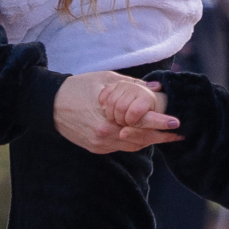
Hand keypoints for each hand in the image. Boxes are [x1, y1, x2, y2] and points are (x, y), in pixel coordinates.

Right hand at [54, 71, 178, 153]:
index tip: (177, 123)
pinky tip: (147, 136)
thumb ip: (132, 85)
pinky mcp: (96, 148)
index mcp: (105, 119)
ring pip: (132, 146)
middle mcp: (103, 136)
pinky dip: (135, 141)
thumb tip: (156, 87)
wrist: (49, 105)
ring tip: (168, 135)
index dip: (160, 124)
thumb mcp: (105, 80)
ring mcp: (99, 144)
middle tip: (180, 133)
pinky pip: (122, 146)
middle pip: (139, 140)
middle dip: (161, 136)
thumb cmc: (78, 87)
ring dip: (150, 141)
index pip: (139, 123)